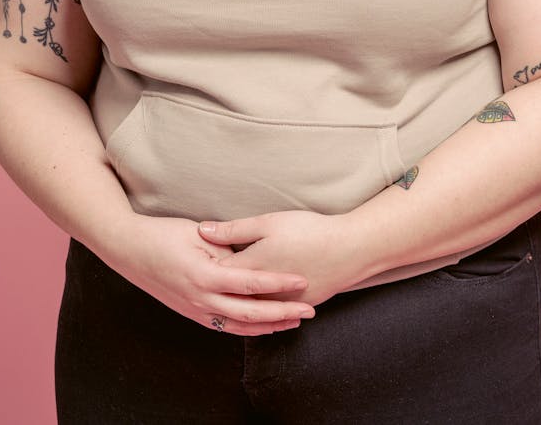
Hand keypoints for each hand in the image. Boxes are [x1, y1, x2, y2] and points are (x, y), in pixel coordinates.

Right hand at [101, 213, 315, 336]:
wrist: (128, 250)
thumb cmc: (163, 235)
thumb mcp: (198, 233)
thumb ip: (227, 245)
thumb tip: (252, 252)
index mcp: (205, 276)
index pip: (251, 283)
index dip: (279, 283)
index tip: (302, 280)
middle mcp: (201, 298)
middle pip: (250, 312)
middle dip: (282, 313)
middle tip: (308, 310)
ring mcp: (195, 309)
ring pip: (238, 325)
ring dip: (267, 325)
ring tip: (292, 322)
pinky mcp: (191, 313)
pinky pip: (224, 326)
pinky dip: (246, 327)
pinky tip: (261, 325)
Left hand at [198, 210, 363, 306]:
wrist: (350, 249)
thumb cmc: (308, 231)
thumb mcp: (268, 223)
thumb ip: (233, 229)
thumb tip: (202, 229)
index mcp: (248, 271)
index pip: (215, 273)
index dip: (203, 264)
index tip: (190, 256)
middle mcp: (260, 295)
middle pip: (227, 297)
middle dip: (213, 289)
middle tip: (197, 281)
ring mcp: (279, 306)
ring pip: (248, 313)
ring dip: (232, 306)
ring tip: (218, 300)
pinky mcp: (296, 308)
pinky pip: (271, 316)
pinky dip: (258, 314)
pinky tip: (252, 309)